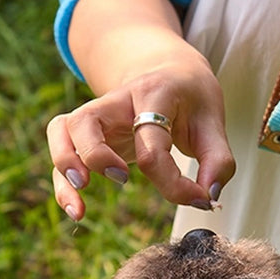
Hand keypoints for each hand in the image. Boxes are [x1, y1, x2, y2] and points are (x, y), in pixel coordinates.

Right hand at [46, 0, 235, 221]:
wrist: (168, 70)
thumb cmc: (190, 99)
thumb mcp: (214, 122)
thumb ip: (218, 162)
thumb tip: (209, 197)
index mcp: (153, 95)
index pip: (153, 145)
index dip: (175, 183)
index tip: (199, 199)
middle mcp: (116, 101)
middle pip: (87, 121)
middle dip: (97, 155)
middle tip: (122, 179)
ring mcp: (97, 116)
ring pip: (62, 130)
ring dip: (65, 165)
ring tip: (81, 201)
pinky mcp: (87, 133)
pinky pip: (61, 150)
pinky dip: (61, 181)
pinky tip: (77, 208)